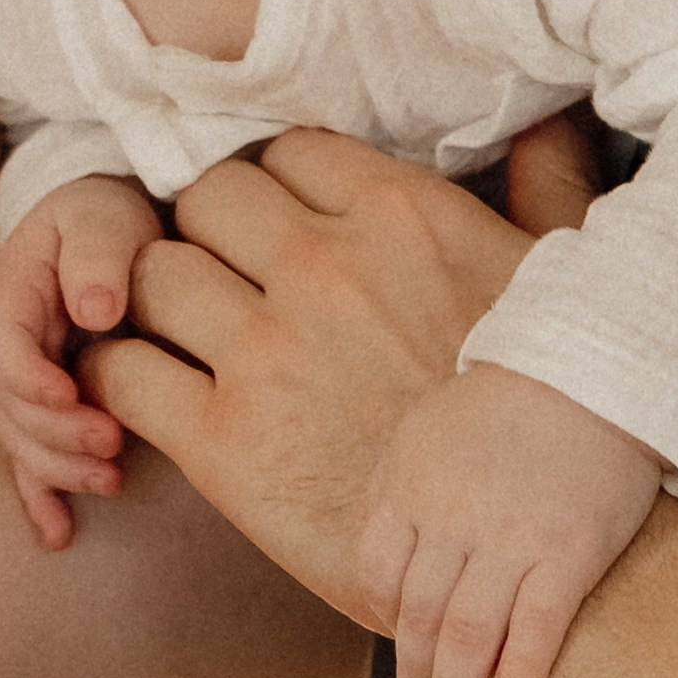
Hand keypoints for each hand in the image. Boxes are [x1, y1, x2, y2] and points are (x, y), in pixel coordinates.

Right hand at [0, 175, 162, 548]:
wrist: (112, 228)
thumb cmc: (107, 218)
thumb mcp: (102, 218)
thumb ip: (97, 256)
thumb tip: (94, 310)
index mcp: (11, 297)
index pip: (6, 348)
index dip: (34, 381)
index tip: (74, 398)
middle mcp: (8, 347)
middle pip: (12, 406)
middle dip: (58, 433)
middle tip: (112, 444)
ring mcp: (25, 383)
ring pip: (23, 441)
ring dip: (60, 468)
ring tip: (111, 481)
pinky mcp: (48, 410)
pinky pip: (32, 460)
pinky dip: (42, 498)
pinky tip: (59, 533)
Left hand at [80, 129, 533, 613]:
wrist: (529, 554)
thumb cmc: (556, 418)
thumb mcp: (562, 280)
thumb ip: (547, 186)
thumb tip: (549, 123)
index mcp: (402, 215)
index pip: (286, 150)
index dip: (275, 187)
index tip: (280, 225)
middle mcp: (325, 268)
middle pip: (207, 199)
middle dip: (209, 232)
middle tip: (224, 277)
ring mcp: (267, 353)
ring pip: (150, 274)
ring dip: (156, 297)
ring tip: (179, 331)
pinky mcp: (224, 444)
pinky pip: (123, 372)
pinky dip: (116, 374)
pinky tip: (144, 387)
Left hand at [359, 363, 663, 677]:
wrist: (594, 369)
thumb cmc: (508, 404)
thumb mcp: (427, 433)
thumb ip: (399, 493)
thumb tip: (385, 567)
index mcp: (412, 487)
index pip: (379, 576)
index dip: (385, 624)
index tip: (400, 651)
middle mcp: (455, 517)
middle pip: (421, 617)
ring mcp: (514, 536)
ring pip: (470, 633)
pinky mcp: (571, 549)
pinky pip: (539, 625)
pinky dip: (522, 670)